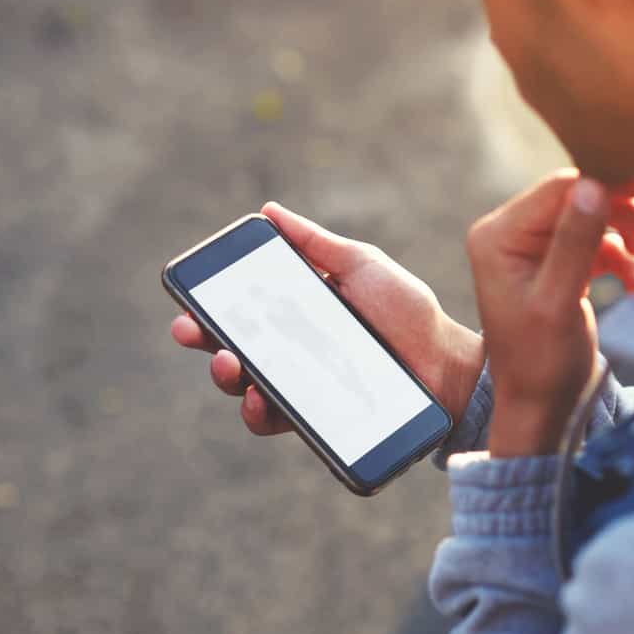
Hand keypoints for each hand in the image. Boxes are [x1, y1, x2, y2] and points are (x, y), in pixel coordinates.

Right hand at [170, 201, 485, 436]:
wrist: (445, 363)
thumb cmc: (407, 311)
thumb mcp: (361, 266)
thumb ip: (317, 243)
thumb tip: (268, 212)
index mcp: (296, 313)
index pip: (240, 310)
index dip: (207, 308)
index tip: (187, 302)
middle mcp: (291, 350)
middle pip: (231, 347)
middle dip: (203, 341)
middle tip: (192, 333)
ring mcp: (301, 386)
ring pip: (245, 388)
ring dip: (226, 378)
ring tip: (231, 366)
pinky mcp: (316, 418)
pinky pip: (275, 421)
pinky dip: (259, 413)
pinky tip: (259, 400)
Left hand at [466, 170, 633, 457]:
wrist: (540, 406)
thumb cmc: (541, 362)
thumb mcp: (557, 302)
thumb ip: (574, 243)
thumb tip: (594, 186)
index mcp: (498, 236)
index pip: (559, 189)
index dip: (607, 182)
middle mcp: (511, 235)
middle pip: (578, 198)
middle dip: (622, 214)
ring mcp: (534, 249)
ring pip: (593, 219)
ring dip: (627, 236)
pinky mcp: (556, 264)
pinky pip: (596, 244)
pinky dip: (622, 258)